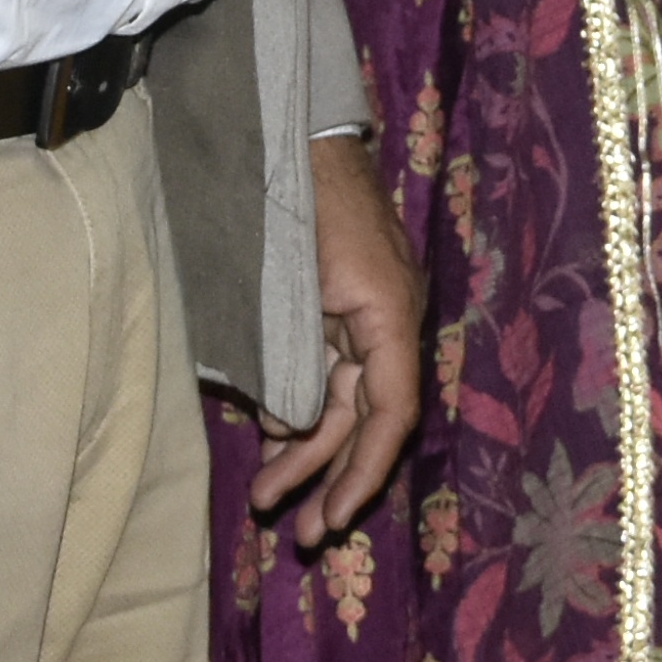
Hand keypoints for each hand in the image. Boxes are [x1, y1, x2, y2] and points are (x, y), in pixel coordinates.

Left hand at [245, 138, 428, 546]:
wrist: (290, 126)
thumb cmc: (292, 196)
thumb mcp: (287, 284)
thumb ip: (292, 359)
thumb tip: (293, 426)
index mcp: (390, 312)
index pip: (392, 411)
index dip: (365, 471)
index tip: (336, 516)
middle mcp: (388, 319)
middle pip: (368, 418)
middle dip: (332, 478)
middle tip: (298, 535)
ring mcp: (364, 312)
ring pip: (343, 400)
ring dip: (308, 450)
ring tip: (268, 499)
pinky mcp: (339, 306)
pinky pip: (326, 371)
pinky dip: (300, 408)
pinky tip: (272, 440)